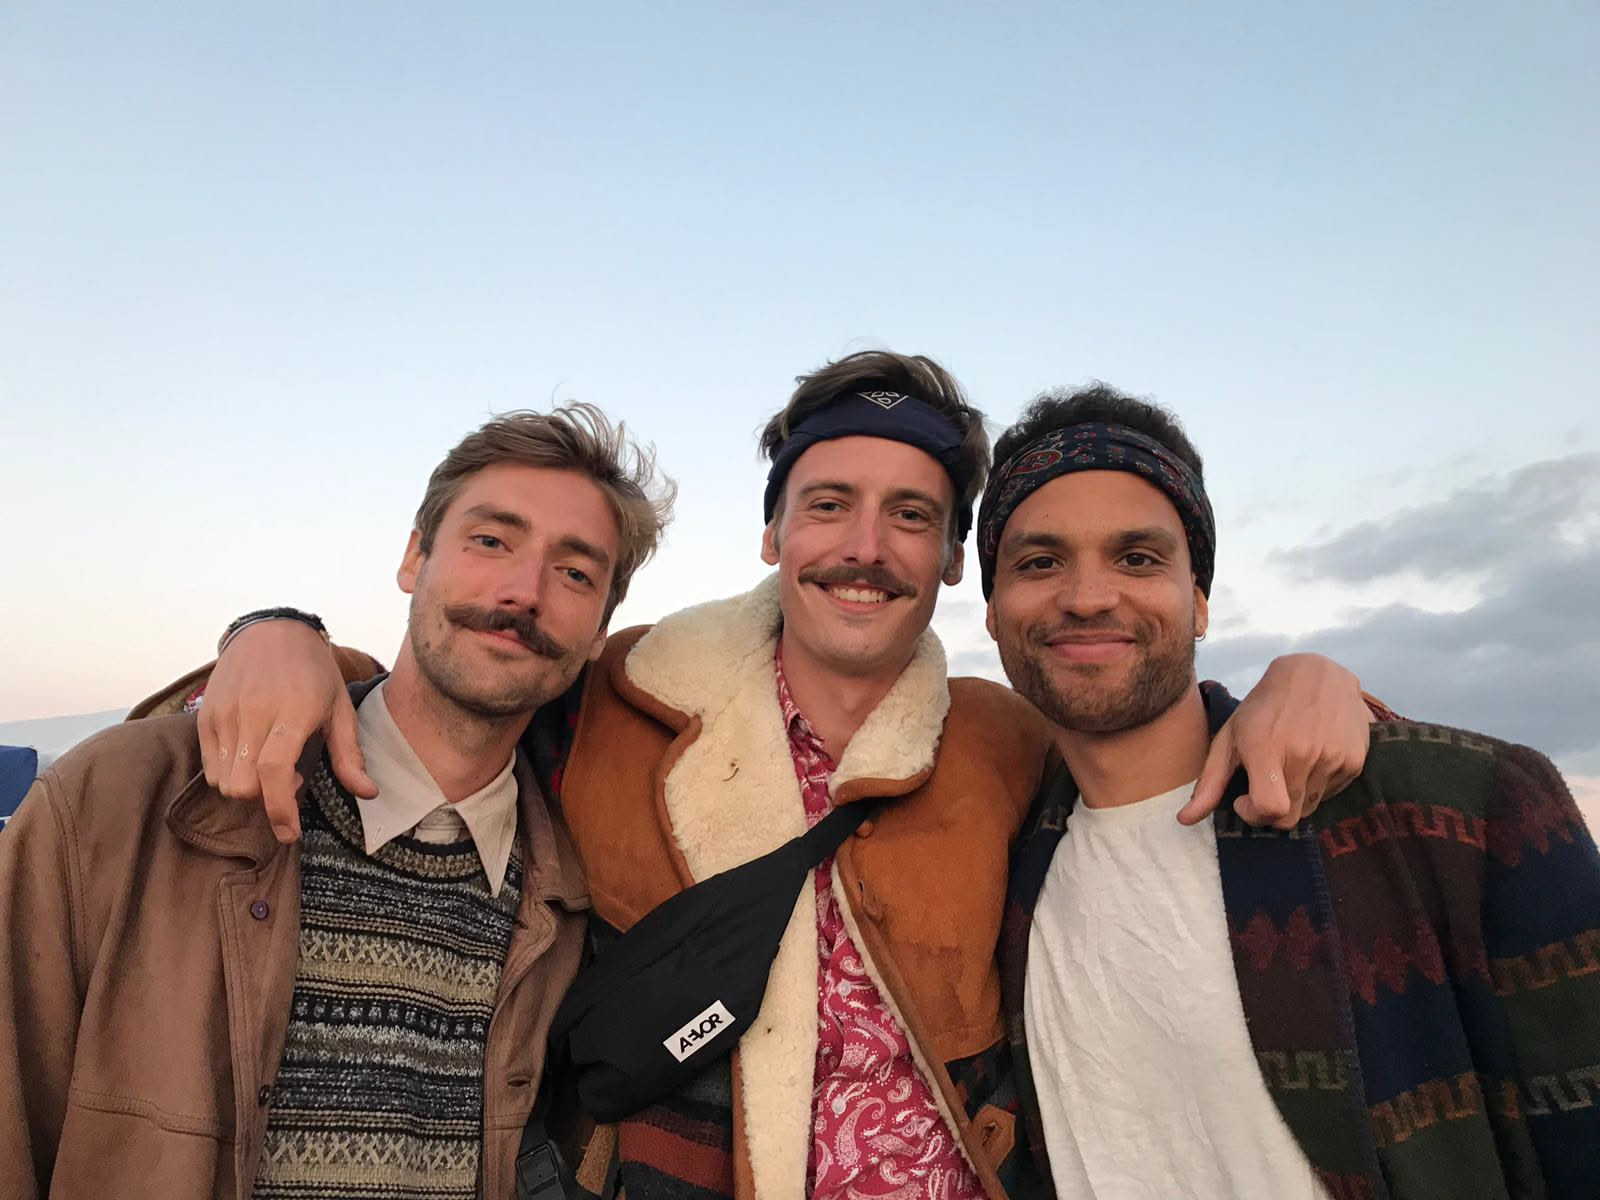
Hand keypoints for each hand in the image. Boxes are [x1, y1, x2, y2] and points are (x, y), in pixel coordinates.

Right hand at [197, 620, 374, 841]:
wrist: (270, 630)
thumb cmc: (313, 671)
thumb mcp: (340, 707)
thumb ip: (349, 755)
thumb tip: (368, 794)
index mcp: (292, 713)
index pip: (275, 771)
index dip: (280, 809)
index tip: (290, 833)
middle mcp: (252, 714)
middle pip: (243, 787)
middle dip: (265, 800)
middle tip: (291, 780)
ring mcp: (224, 714)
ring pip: (223, 782)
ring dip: (247, 788)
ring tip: (271, 765)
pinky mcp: (205, 716)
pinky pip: (209, 766)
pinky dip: (230, 774)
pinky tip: (251, 755)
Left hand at [1178, 653, 1370, 828]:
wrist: (1315, 673)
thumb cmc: (1263, 708)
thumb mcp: (1229, 738)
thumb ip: (1209, 782)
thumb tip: (1185, 820)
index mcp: (1268, 747)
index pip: (1270, 809)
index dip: (1255, 815)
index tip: (1244, 800)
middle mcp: (1304, 753)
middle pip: (1290, 817)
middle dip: (1271, 811)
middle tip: (1264, 785)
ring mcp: (1334, 756)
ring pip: (1310, 807)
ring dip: (1294, 797)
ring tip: (1287, 766)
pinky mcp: (1356, 759)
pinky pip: (1331, 793)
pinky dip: (1317, 786)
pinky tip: (1310, 758)